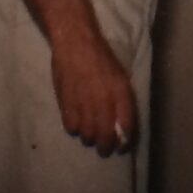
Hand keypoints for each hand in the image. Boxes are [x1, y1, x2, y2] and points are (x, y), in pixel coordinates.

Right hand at [50, 32, 136, 156]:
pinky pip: (71, 127)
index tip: (121, 146)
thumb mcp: (119, 77)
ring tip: (89, 134)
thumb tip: (119, 124)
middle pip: (105, 136)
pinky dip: (74, 128)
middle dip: (105, 147)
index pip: (126, 126)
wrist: (76, 43)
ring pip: (87, 135)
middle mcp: (103, 101)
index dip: (124, 141)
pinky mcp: (66, 103)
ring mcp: (84, 103)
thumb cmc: (100, 57)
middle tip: (103, 149)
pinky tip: (75, 122)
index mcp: (120, 92)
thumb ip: (121, 100)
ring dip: (89, 138)